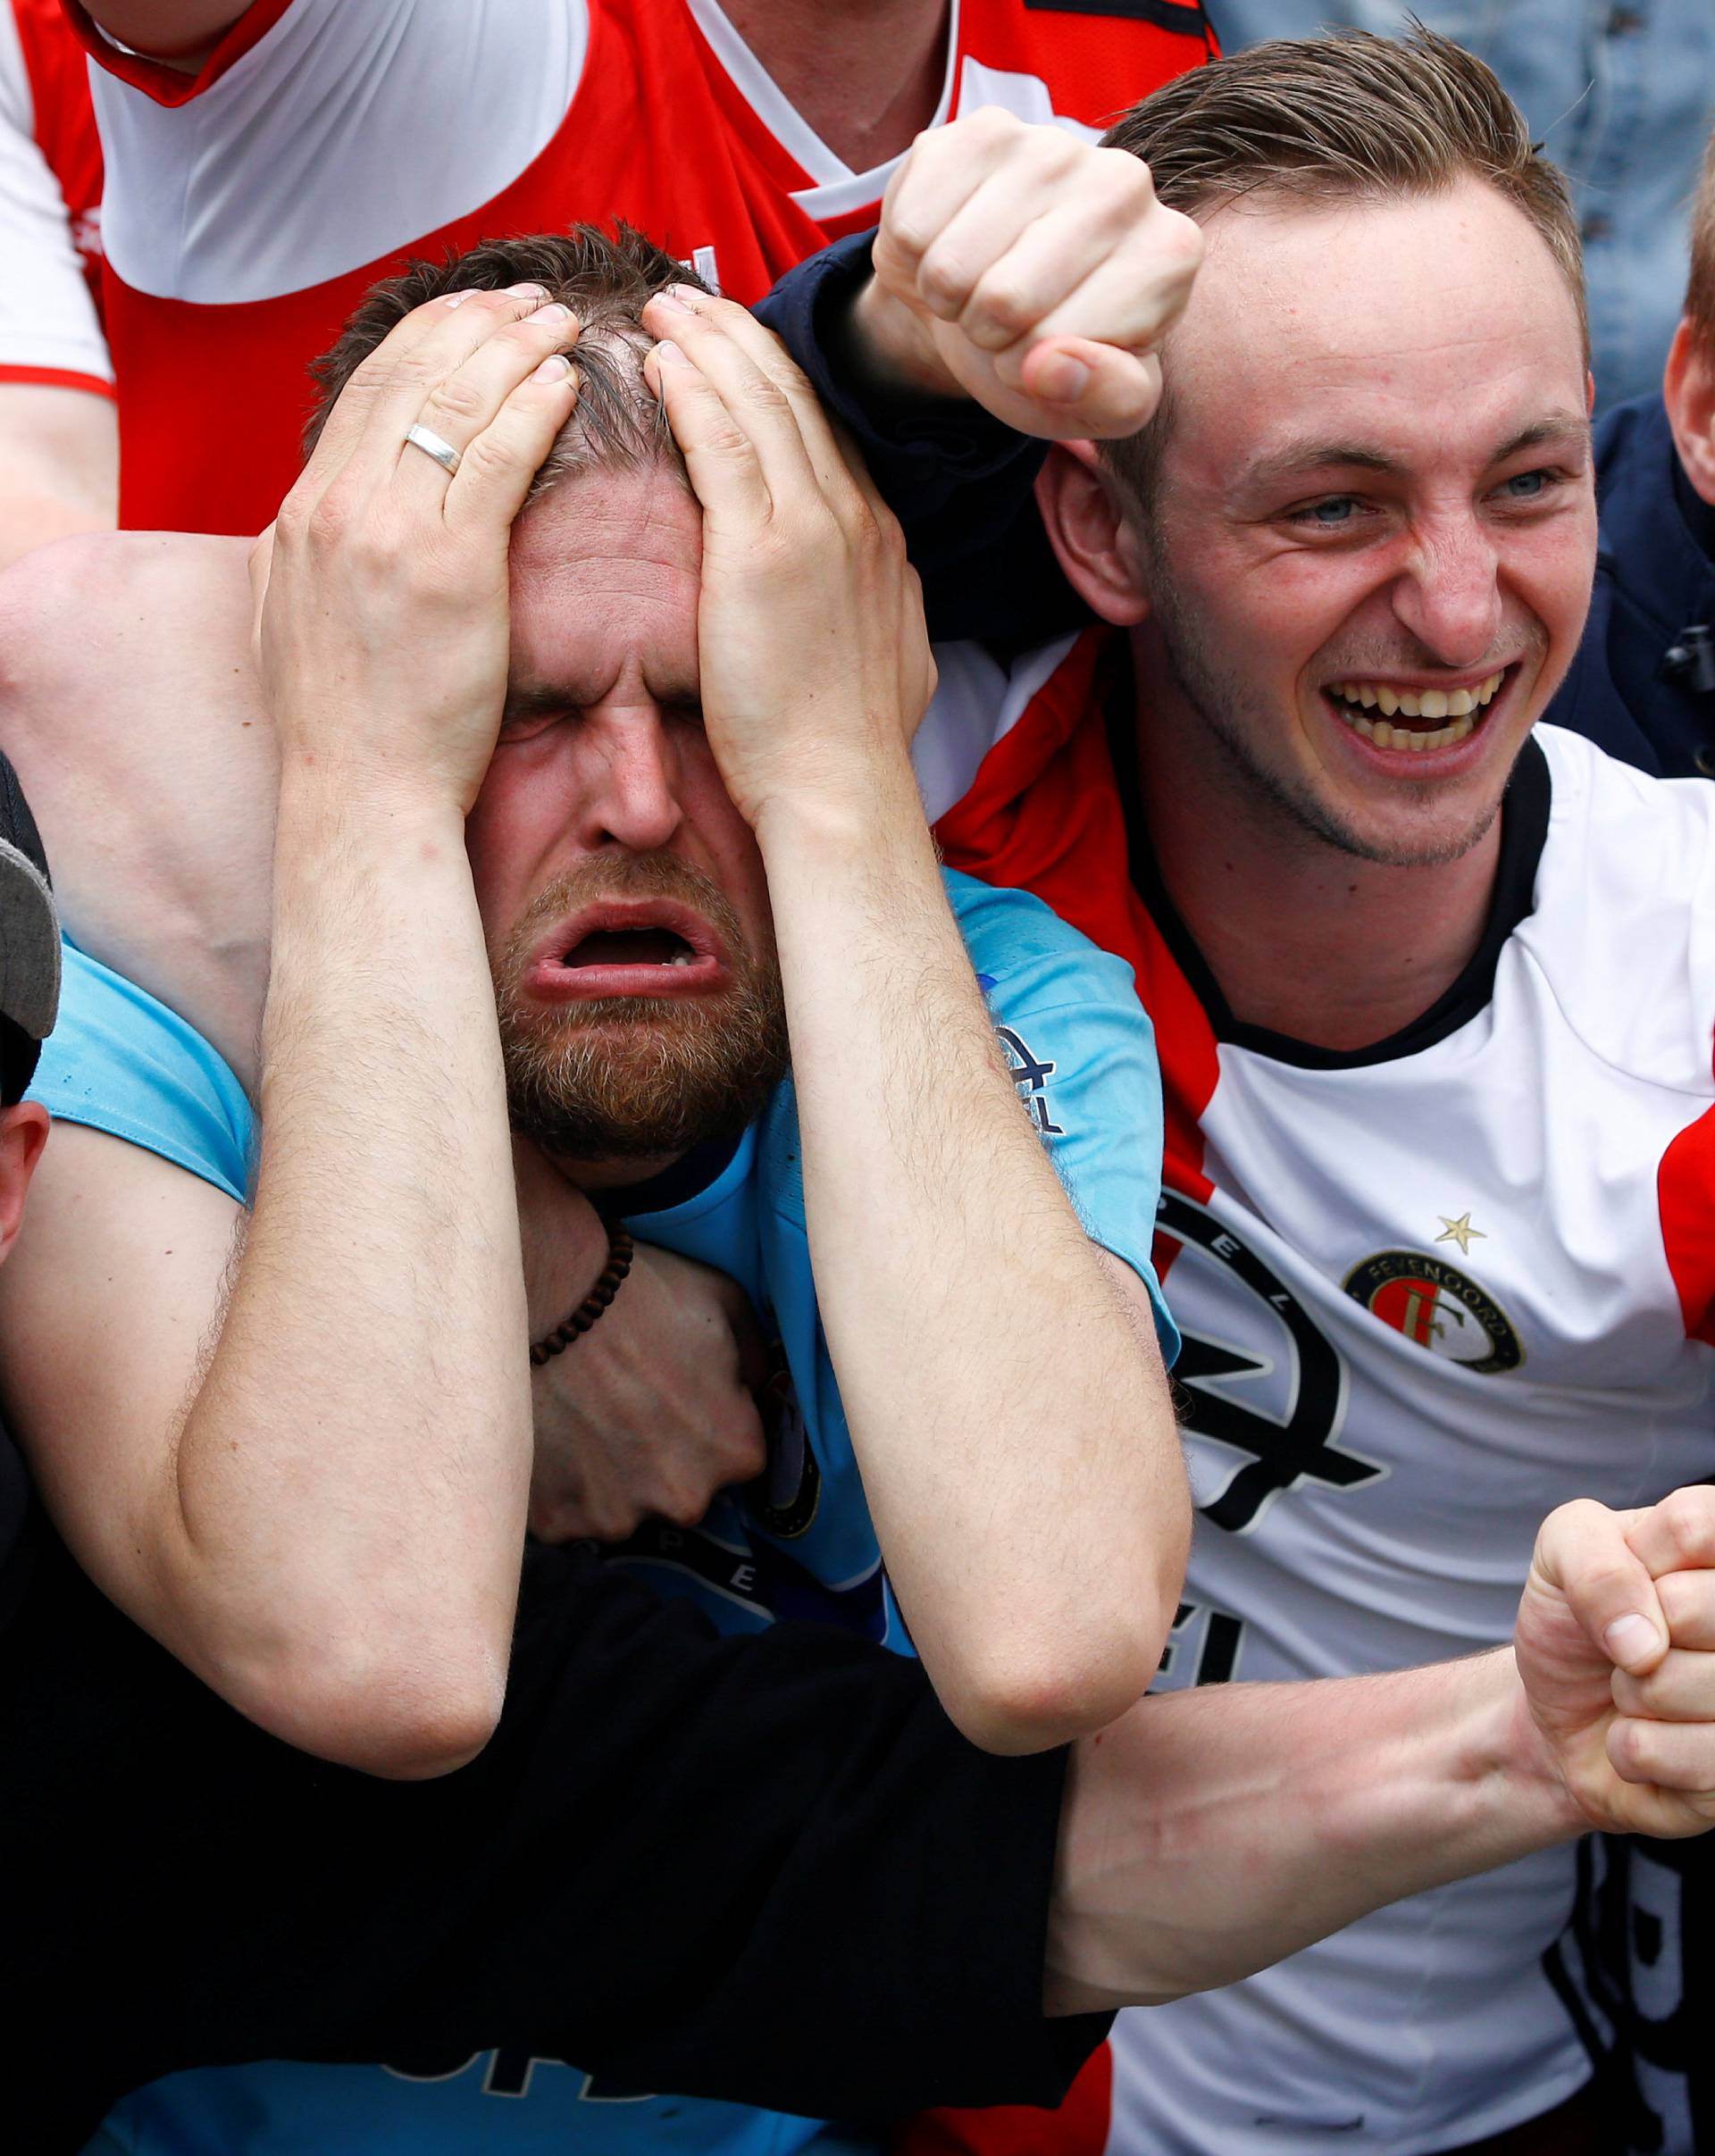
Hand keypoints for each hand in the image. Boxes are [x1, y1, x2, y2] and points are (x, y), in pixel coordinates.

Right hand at [257, 282, 579, 812]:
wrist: (360, 793)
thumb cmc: (346, 724)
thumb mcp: (291, 616)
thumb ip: (304, 551)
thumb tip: (308, 511)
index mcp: (302, 514)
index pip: (364, 391)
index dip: (422, 339)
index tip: (470, 312)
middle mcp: (337, 507)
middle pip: (408, 376)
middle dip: (473, 322)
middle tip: (525, 298)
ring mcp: (390, 533)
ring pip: (455, 402)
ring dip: (514, 348)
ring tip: (558, 323)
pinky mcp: (449, 568)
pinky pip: (498, 460)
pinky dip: (533, 409)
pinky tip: (566, 384)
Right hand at [512, 1139, 767, 1542]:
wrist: (548, 1297)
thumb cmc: (645, 1294)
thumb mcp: (729, 1306)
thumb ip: (754, 1364)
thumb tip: (752, 1392)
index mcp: (735, 1452)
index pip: (737, 1454)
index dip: (709, 1421)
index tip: (679, 1394)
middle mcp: (683, 1499)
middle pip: (681, 1489)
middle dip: (662, 1459)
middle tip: (626, 1406)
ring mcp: (616, 1517)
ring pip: (622, 1507)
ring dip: (610, 1477)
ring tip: (584, 1418)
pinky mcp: (555, 1522)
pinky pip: (566, 1514)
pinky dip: (561, 1486)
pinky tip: (553, 1436)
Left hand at [638, 289, 936, 832]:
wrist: (840, 789)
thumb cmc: (845, 746)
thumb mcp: (887, 655)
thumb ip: (873, 602)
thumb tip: (871, 590)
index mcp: (877, 536)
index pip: (823, 429)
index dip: (774, 376)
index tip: (733, 346)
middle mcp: (853, 516)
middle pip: (794, 396)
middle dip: (737, 337)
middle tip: (688, 299)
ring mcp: (813, 527)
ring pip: (760, 404)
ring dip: (707, 345)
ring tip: (663, 309)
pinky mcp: (764, 552)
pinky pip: (725, 445)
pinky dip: (693, 392)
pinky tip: (662, 360)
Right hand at [857, 107, 1202, 439]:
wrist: (992, 301)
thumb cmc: (1056, 354)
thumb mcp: (1101, 405)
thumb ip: (1109, 400)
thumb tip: (1053, 367)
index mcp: (1171, 257)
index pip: (1063, 346)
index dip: (1036, 371)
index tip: (1054, 351)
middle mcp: (1127, 185)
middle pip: (1005, 302)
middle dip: (989, 334)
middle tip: (1010, 320)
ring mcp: (1054, 146)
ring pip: (952, 267)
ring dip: (950, 298)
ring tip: (981, 283)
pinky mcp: (982, 130)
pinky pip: (914, 228)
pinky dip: (917, 256)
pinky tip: (953, 241)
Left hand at [1514, 1487, 1714, 1836]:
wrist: (1559, 1714)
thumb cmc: (1576, 1623)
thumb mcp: (1560, 1557)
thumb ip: (1592, 1561)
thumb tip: (1643, 1640)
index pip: (1697, 1524)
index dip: (1642, 1559)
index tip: (1637, 1578)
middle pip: (1698, 1609)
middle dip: (1633, 1632)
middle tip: (1630, 1645)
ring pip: (1696, 1686)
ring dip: (1635, 1696)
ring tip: (1638, 1692)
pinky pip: (1695, 1758)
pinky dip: (1640, 1750)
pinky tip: (1643, 1739)